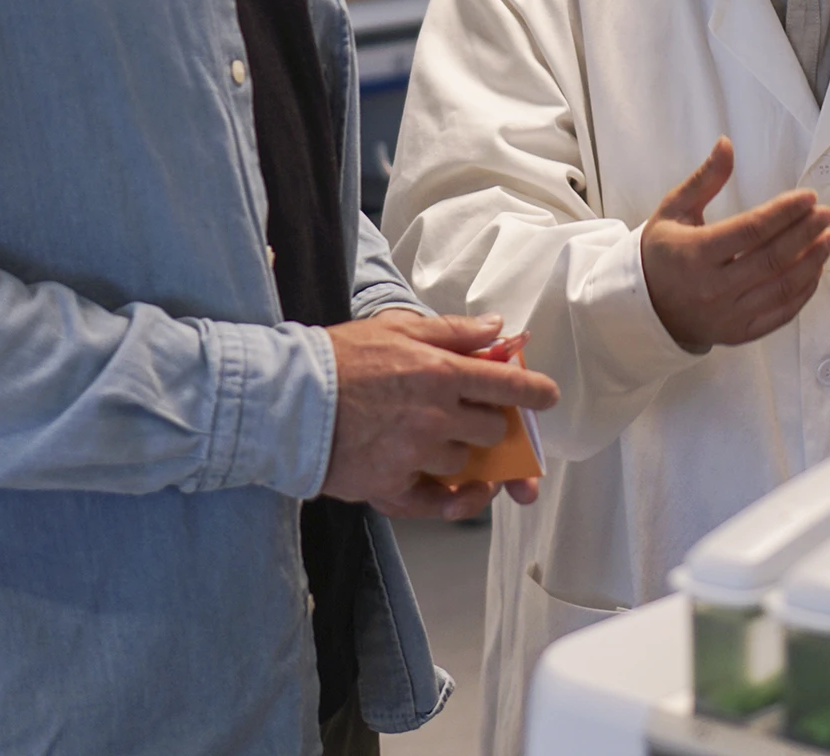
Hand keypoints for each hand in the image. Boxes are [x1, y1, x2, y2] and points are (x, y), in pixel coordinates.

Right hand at [321, 310, 559, 519]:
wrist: (284, 400)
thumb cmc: (337, 360)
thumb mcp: (397, 327)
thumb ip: (453, 330)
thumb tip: (497, 329)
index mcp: (440, 371)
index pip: (507, 384)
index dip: (534, 391)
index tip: (545, 396)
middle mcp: (434, 415)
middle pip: (492, 429)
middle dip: (489, 422)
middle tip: (471, 414)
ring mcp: (415, 454)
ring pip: (465, 462)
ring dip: (459, 453)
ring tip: (432, 437)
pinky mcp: (392, 486)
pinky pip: (441, 503)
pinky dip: (457, 499)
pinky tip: (464, 490)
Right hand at [641, 137, 829, 348]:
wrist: (645, 308)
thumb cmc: (661, 254)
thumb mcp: (673, 211)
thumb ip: (705, 179)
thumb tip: (727, 144)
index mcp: (695, 254)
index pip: (751, 230)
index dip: (785, 212)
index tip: (808, 197)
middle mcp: (713, 288)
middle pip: (773, 258)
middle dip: (806, 233)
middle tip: (827, 214)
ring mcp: (728, 315)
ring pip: (782, 288)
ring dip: (813, 261)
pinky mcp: (739, 333)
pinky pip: (781, 314)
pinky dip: (804, 292)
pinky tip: (815, 269)